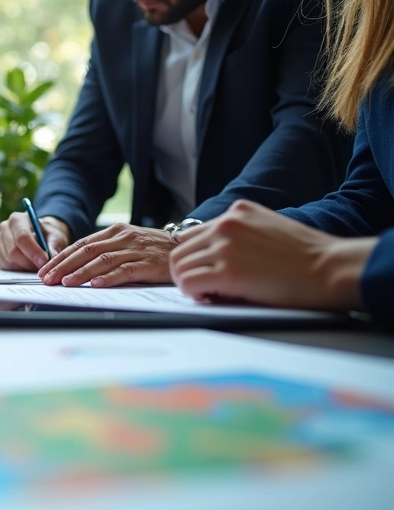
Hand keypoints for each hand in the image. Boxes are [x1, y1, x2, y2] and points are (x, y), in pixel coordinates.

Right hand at [0, 213, 70, 270]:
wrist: (40, 237)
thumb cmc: (47, 236)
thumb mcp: (55, 238)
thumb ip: (53, 246)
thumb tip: (51, 258)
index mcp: (18, 219)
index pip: (22, 237)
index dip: (33, 251)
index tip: (44, 261)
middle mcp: (5, 227)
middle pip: (13, 251)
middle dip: (29, 262)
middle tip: (43, 268)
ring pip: (9, 260)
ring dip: (24, 267)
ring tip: (36, 266)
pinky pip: (5, 265)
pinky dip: (17, 269)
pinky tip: (27, 265)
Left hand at [37, 224, 174, 286]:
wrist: (188, 249)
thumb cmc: (154, 250)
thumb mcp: (128, 244)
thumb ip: (107, 250)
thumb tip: (76, 266)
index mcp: (115, 231)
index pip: (81, 244)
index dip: (61, 257)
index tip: (44, 270)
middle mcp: (123, 238)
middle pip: (86, 251)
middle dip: (63, 266)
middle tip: (47, 279)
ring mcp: (136, 249)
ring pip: (102, 260)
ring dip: (81, 272)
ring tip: (65, 283)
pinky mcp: (148, 263)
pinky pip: (125, 270)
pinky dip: (108, 278)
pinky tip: (95, 284)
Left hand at [169, 200, 372, 308]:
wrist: (330, 268)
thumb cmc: (308, 256)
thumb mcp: (269, 229)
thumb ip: (241, 235)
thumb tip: (214, 255)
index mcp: (238, 212)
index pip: (192, 234)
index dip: (195, 257)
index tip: (206, 271)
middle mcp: (226, 224)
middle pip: (179, 250)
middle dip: (188, 271)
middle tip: (205, 287)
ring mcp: (225, 246)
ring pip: (179, 266)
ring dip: (189, 283)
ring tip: (211, 293)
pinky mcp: (227, 271)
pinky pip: (188, 283)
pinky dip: (193, 293)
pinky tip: (210, 297)